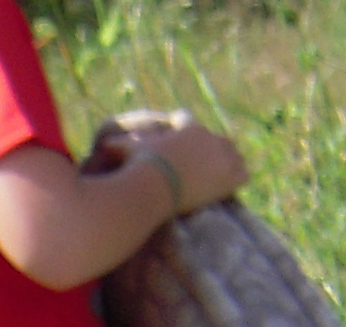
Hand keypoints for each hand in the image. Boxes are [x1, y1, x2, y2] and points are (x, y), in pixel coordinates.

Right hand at [100, 111, 245, 210]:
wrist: (157, 185)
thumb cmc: (140, 167)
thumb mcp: (127, 150)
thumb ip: (119, 144)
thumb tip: (102, 144)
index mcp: (187, 127)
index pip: (187, 120)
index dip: (182, 128)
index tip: (179, 139)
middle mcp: (209, 137)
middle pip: (216, 139)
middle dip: (210, 148)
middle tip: (202, 164)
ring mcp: (223, 156)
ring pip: (233, 155)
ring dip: (227, 163)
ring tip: (220, 175)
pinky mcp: (230, 176)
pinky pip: (243, 174)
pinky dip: (237, 179)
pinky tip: (231, 186)